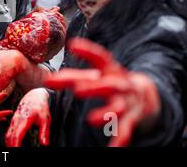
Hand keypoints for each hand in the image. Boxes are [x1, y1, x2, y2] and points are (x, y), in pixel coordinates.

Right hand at [5, 88, 50, 146]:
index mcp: (24, 120)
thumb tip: (44, 145)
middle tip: (14, 153)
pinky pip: (8, 132)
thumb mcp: (46, 119)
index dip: (15, 145)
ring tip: (13, 150)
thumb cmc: (41, 108)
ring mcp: (13, 120)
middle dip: (11, 147)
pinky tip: (12, 145)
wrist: (34, 96)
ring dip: (9, 144)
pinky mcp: (13, 121)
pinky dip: (9, 140)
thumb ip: (44, 132)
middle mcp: (16, 120)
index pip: (17, 135)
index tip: (16, 151)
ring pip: (7, 135)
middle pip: (10, 136)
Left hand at [44, 37, 159, 146]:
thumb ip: (71, 78)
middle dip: (94, 87)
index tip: (72, 45)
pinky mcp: (133, 119)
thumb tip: (47, 81)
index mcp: (111, 70)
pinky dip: (119, 139)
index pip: (101, 57)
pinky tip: (113, 148)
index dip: (88, 50)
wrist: (146, 96)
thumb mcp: (96, 76)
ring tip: (91, 119)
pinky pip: (126, 130)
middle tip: (77, 90)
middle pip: (108, 85)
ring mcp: (128, 102)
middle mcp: (121, 84)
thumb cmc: (111, 82)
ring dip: (106, 113)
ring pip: (119, 108)